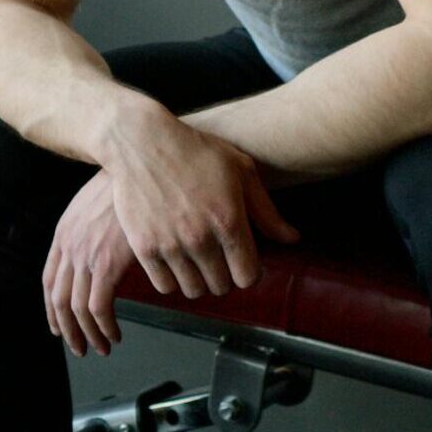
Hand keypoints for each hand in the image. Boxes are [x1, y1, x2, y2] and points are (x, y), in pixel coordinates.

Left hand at [43, 168, 136, 356]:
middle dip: (67, 329)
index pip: (49, 280)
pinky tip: (114, 333)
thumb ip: (95, 228)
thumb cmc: (128, 181)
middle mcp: (69, 246)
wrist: (138, 165)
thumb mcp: (100, 202)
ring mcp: (86, 255)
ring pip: (77, 309)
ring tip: (101, 346)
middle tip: (79, 346)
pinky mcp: (107, 263)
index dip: (52, 308)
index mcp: (64, 232)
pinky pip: (98, 307)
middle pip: (58, 299)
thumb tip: (104, 249)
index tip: (58, 325)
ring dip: (87, 334)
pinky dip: (104, 327)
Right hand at [101, 104, 300, 299]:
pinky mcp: (142, 247)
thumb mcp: (239, 170)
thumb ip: (266, 210)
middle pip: (221, 286)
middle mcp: (200, 238)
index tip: (240, 260)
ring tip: (195, 261)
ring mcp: (169, 244)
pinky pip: (163, 286)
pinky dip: (171, 279)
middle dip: (223, 275)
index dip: (247, 271)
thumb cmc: (194, 151)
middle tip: (217, 258)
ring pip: (193, 290)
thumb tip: (292, 239)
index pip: (248, 276)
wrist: (139, 141)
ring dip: (198, 280)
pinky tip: (173, 261)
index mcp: (229, 220)